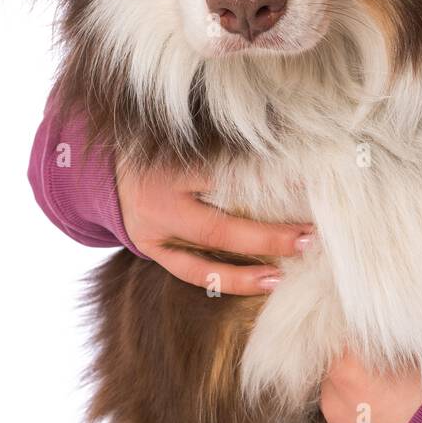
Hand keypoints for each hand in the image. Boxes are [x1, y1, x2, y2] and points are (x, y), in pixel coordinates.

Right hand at [117, 159, 314, 293]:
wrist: (112, 169)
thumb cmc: (165, 148)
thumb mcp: (191, 139)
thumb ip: (228, 148)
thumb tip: (289, 154)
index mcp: (173, 164)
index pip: (228, 175)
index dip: (269, 181)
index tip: (309, 184)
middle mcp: (160, 202)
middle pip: (217, 228)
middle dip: (265, 236)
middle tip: (308, 236)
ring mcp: (153, 232)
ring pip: (201, 261)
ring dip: (243, 273)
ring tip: (279, 278)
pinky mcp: (151, 251)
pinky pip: (189, 272)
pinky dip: (223, 281)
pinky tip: (255, 283)